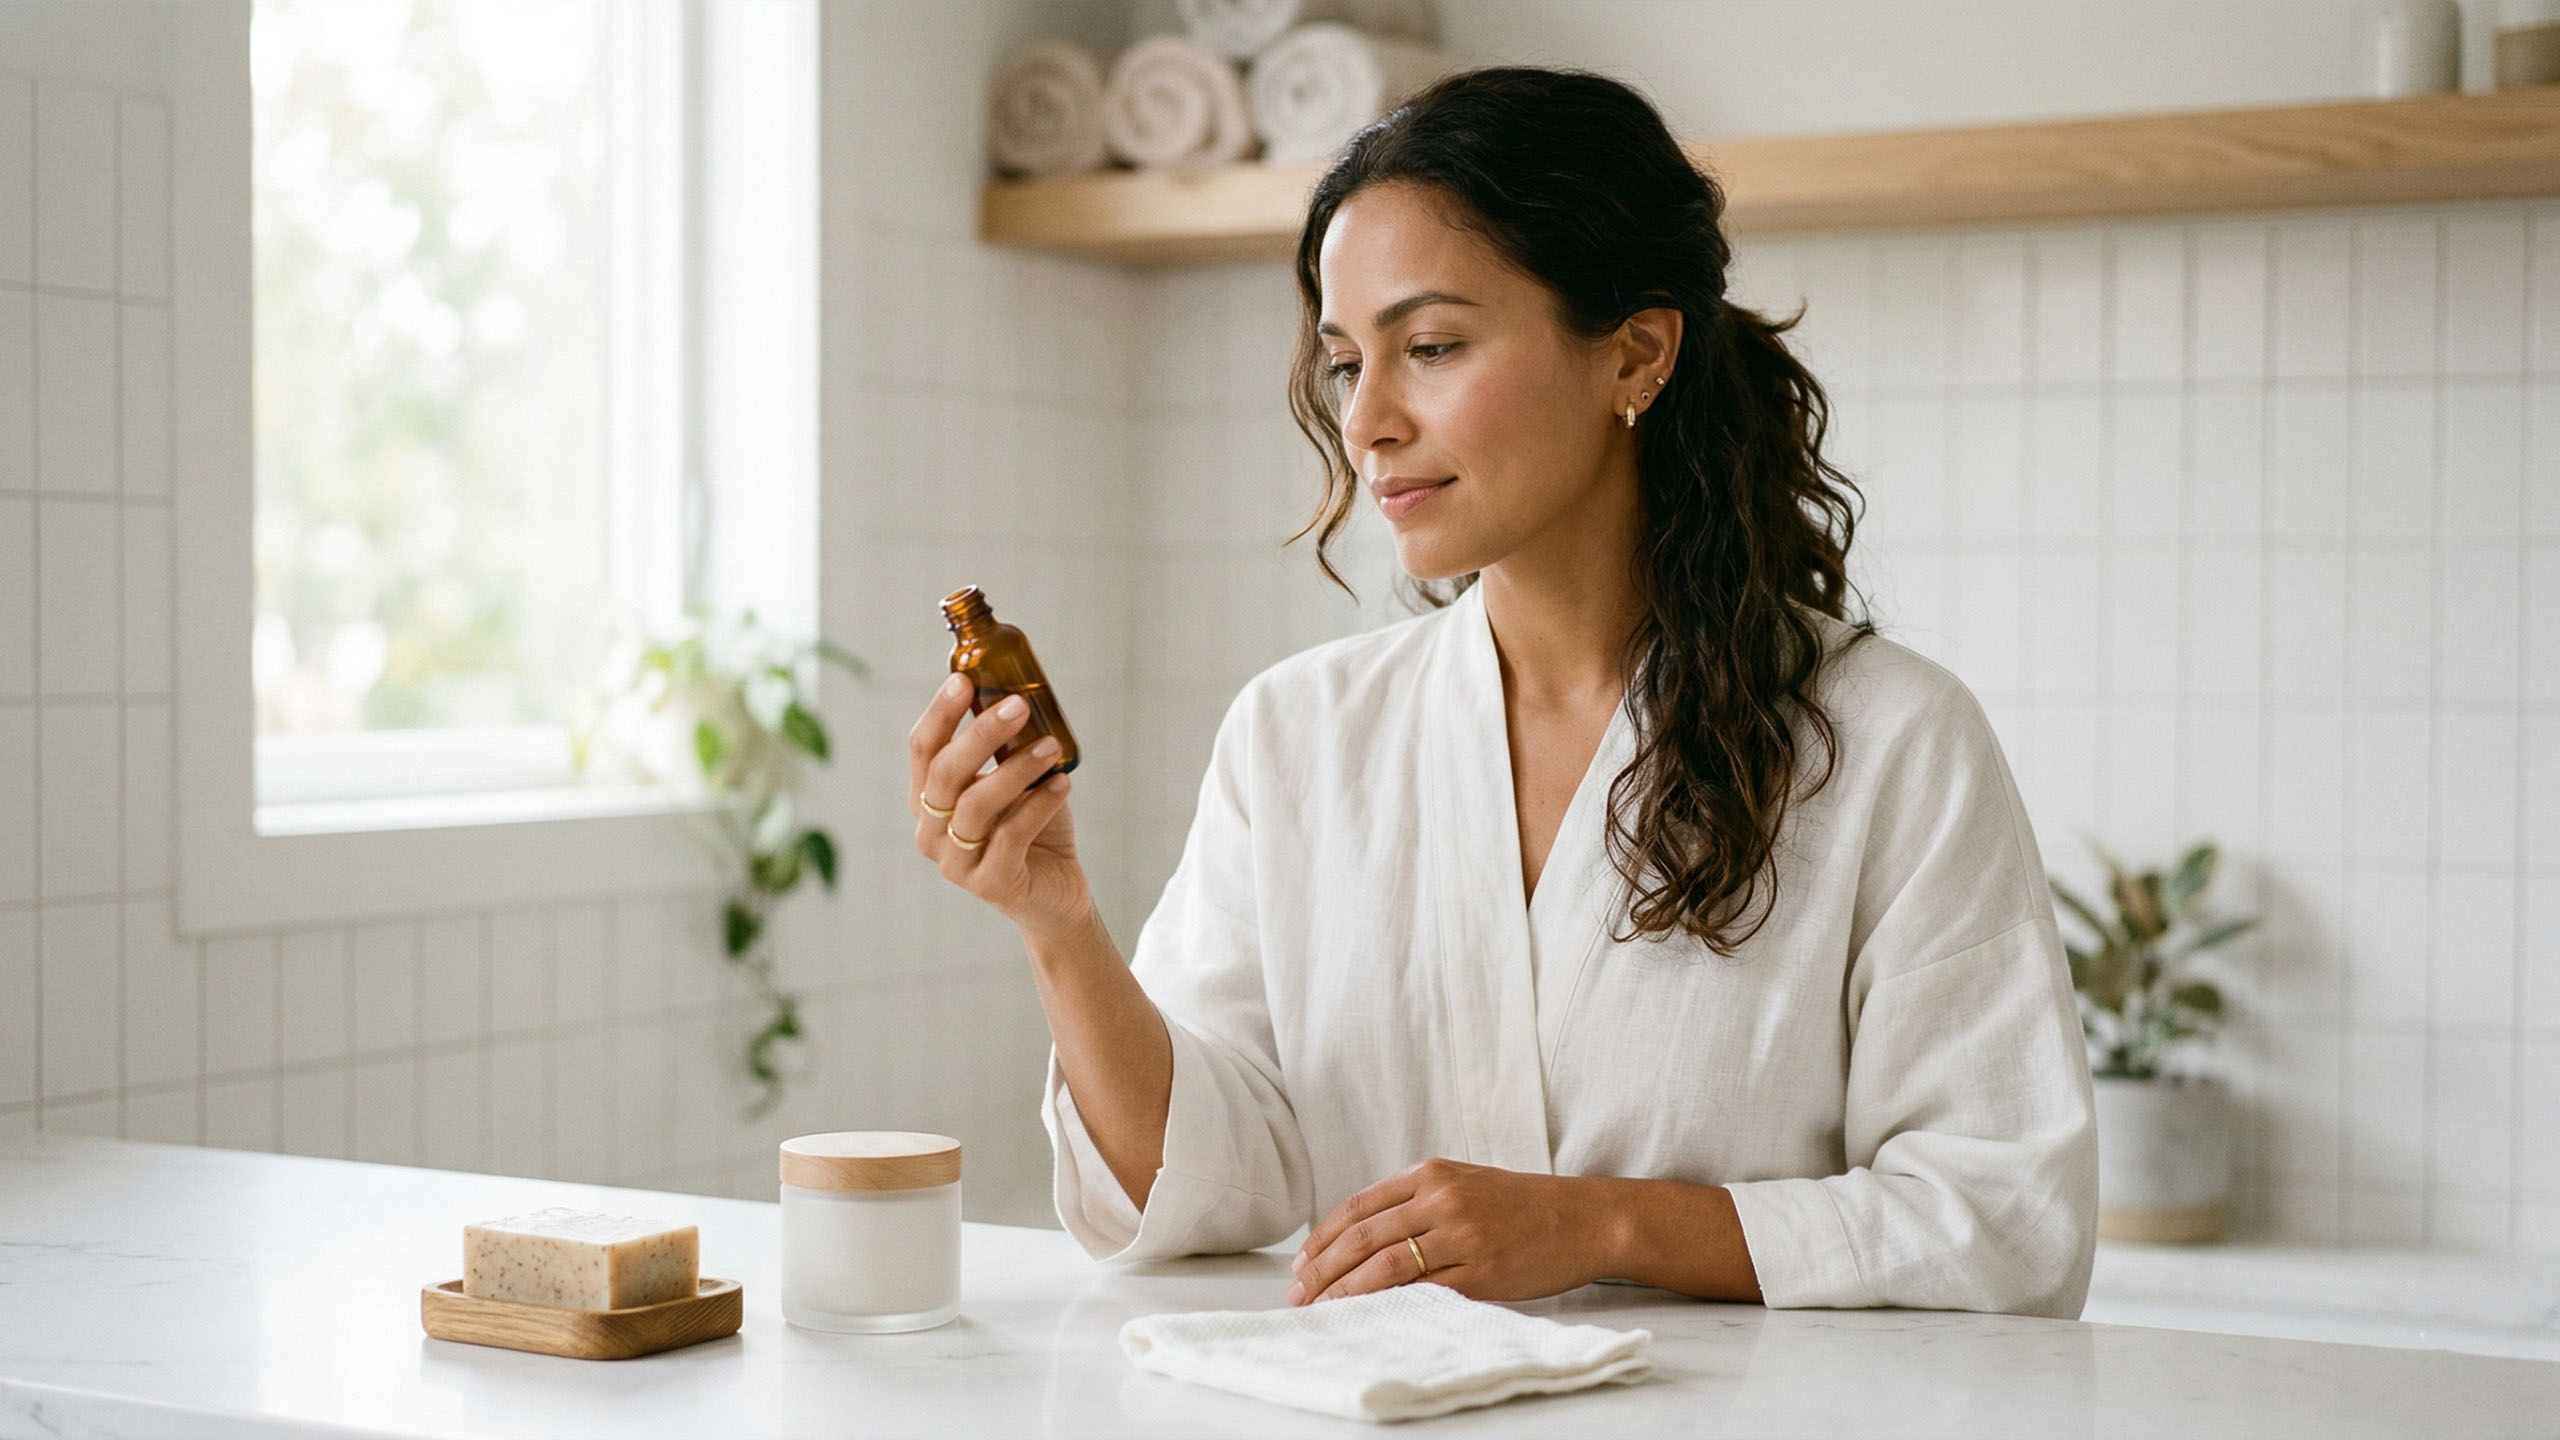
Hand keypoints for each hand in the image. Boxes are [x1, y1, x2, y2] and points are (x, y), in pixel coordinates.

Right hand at [909, 672, 1093, 938]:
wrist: (1056, 894)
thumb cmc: (1031, 828)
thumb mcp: (1015, 780)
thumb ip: (1005, 745)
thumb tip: (1011, 687)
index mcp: (927, 800)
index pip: (922, 750)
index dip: (939, 713)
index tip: (965, 679)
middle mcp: (931, 831)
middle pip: (944, 774)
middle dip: (980, 734)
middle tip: (1018, 704)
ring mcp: (956, 863)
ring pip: (976, 805)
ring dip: (1016, 768)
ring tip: (1052, 745)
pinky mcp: (990, 884)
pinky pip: (1010, 836)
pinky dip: (1039, 804)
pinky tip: (1063, 784)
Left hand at [1286, 1158, 1611, 1305]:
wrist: (1583, 1218)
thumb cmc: (1521, 1205)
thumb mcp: (1464, 1182)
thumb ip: (1416, 1200)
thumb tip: (1360, 1235)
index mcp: (1430, 1174)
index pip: (1358, 1206)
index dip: (1323, 1238)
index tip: (1301, 1264)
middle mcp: (1441, 1199)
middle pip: (1362, 1236)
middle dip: (1323, 1269)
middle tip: (1299, 1294)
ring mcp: (1462, 1234)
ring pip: (1386, 1265)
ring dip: (1346, 1291)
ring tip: (1323, 1310)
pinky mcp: (1482, 1270)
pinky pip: (1424, 1290)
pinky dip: (1389, 1304)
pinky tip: (1370, 1316)